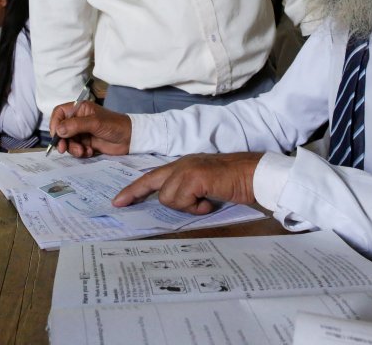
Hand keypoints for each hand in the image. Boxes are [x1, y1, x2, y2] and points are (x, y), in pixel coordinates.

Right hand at [50, 101, 131, 157]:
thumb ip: (75, 125)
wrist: (130, 138)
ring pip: (68, 141)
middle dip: (62, 140)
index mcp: (80, 109)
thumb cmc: (115, 125)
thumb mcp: (95, 123)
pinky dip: (81, 152)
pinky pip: (77, 149)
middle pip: (61, 130)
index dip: (55, 123)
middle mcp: (79, 120)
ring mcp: (83, 132)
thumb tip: (58, 130)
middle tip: (63, 149)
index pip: (60, 113)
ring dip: (72, 148)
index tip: (56, 135)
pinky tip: (90, 152)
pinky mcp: (87, 143)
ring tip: (83, 151)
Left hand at [113, 153, 261, 214]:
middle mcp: (182, 164)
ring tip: (205, 201)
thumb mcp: (205, 187)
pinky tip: (209, 201)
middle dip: (134, 193)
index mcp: (183, 165)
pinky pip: (181, 200)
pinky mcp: (194, 176)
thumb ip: (188, 191)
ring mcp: (186, 168)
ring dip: (186, 206)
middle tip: (118, 203)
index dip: (135, 189)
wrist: (253, 175)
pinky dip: (195, 207)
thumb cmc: (234, 183)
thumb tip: (174, 204)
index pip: (153, 176)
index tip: (119, 200)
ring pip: (168, 197)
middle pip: (151, 181)